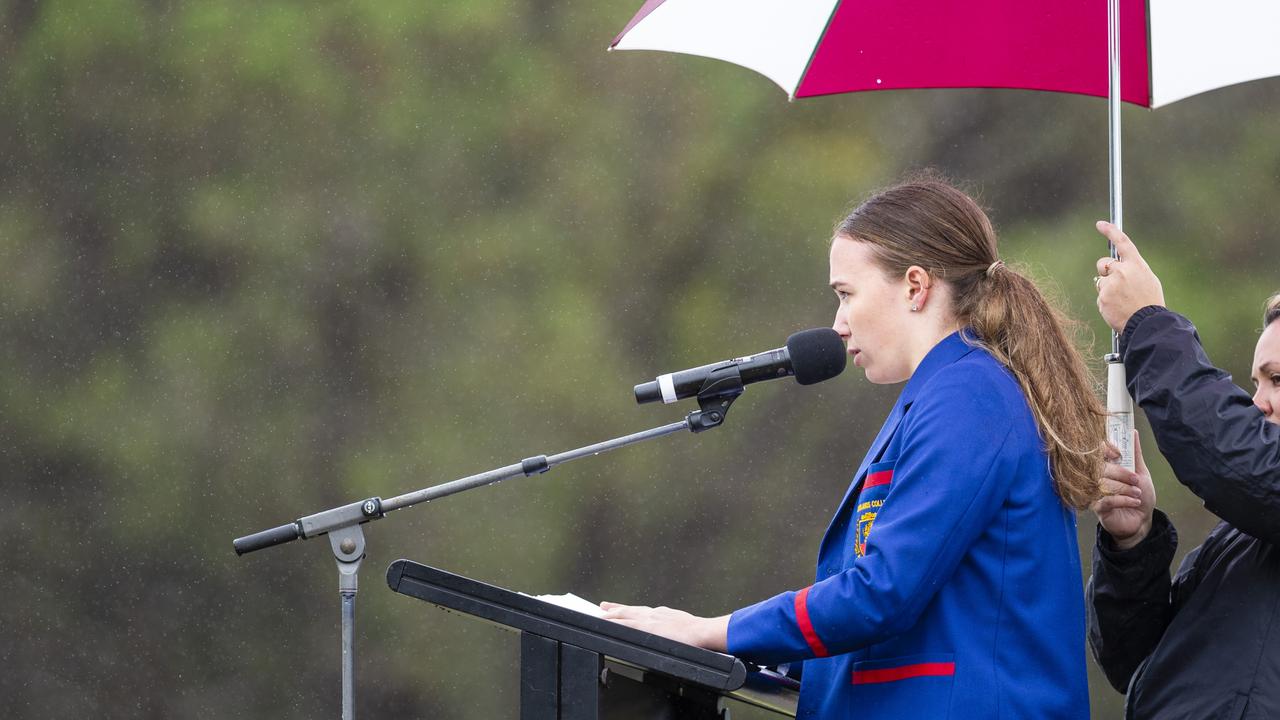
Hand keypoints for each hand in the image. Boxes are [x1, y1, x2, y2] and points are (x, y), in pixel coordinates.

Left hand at [599, 602, 728, 651]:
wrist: (702, 631)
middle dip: (616, 608)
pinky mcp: (647, 628)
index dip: (630, 610)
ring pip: (625, 615)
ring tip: (600, 614)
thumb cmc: (699, 632)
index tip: (622, 608)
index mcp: (663, 615)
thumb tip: (677, 632)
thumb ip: (676, 627)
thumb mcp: (685, 625)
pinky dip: (614, 622)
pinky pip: (625, 624)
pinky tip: (606, 622)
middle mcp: (654, 614)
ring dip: (612, 614)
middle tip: (603, 606)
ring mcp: (649, 620)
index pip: (642, 611)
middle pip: (631, 610)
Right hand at [1091, 430, 1155, 549]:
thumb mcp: (1141, 473)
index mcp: (1106, 467)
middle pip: (1101, 469)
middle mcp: (1097, 478)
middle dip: (1121, 474)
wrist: (1141, 521)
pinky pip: (1105, 500)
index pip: (1097, 452)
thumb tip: (1133, 433)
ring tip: (1137, 493)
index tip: (1118, 453)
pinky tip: (1134, 501)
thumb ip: (1135, 454)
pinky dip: (1123, 500)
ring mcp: (1096, 493)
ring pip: (1103, 484)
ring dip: (1124, 488)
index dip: (1105, 450)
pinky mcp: (1098, 508)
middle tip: (1136, 480)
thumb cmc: (1139, 496)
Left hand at [1094, 221, 1165, 331]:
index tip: (1100, 224)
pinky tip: (1117, 309)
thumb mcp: (1147, 280)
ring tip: (1122, 301)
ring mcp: (1111, 284)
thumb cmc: (1149, 303)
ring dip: (1107, 290)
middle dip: (1105, 271)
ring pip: (1101, 282)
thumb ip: (1132, 270)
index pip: (1122, 243)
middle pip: (1103, 264)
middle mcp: (1122, 271)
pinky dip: (1106, 303)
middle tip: (1116, 284)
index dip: (1110, 231)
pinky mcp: (1103, 297)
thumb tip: (1118, 267)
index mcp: (1136, 265)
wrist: (1148, 323)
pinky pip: (1100, 296)